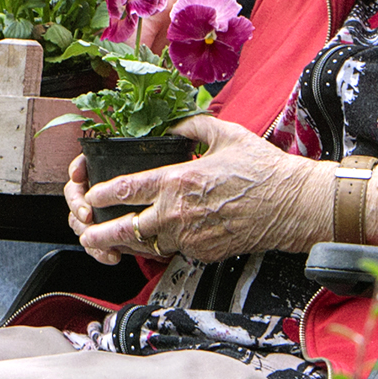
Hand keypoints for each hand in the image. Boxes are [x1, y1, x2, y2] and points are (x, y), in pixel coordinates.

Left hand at [67, 115, 326, 267]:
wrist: (292, 205)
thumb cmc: (262, 168)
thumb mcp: (226, 134)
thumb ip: (194, 127)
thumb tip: (176, 125)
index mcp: (178, 180)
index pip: (127, 189)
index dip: (102, 194)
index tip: (90, 195)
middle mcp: (178, 213)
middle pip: (126, 229)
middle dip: (100, 233)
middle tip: (85, 234)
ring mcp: (190, 237)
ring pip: (147, 245)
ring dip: (128, 245)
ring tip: (110, 245)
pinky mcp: (203, 253)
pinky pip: (174, 251)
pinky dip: (163, 247)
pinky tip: (156, 242)